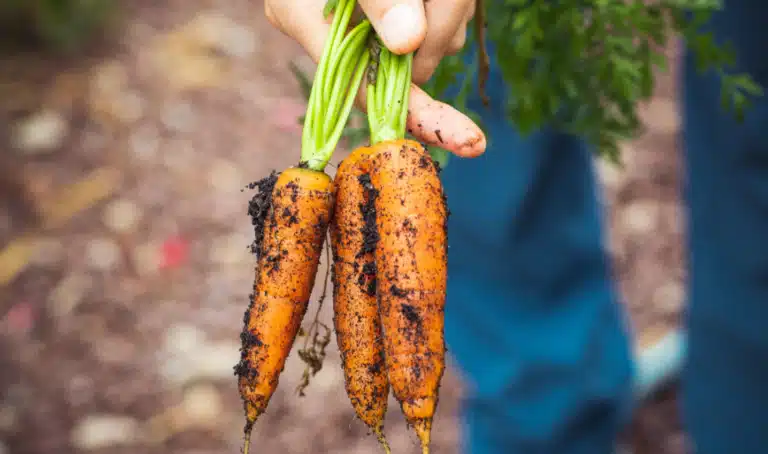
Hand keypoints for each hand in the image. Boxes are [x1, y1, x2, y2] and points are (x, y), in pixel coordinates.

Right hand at [265, 0, 485, 156]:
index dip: (419, 116)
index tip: (466, 140)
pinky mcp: (400, 13)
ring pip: (438, 40)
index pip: (367, 91)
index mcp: (307, 20)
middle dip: (444, 25)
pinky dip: (453, 1)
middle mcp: (338, 31)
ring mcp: (373, 24)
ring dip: (453, 5)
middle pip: (414, 63)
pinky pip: (445, 21)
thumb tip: (408, 43)